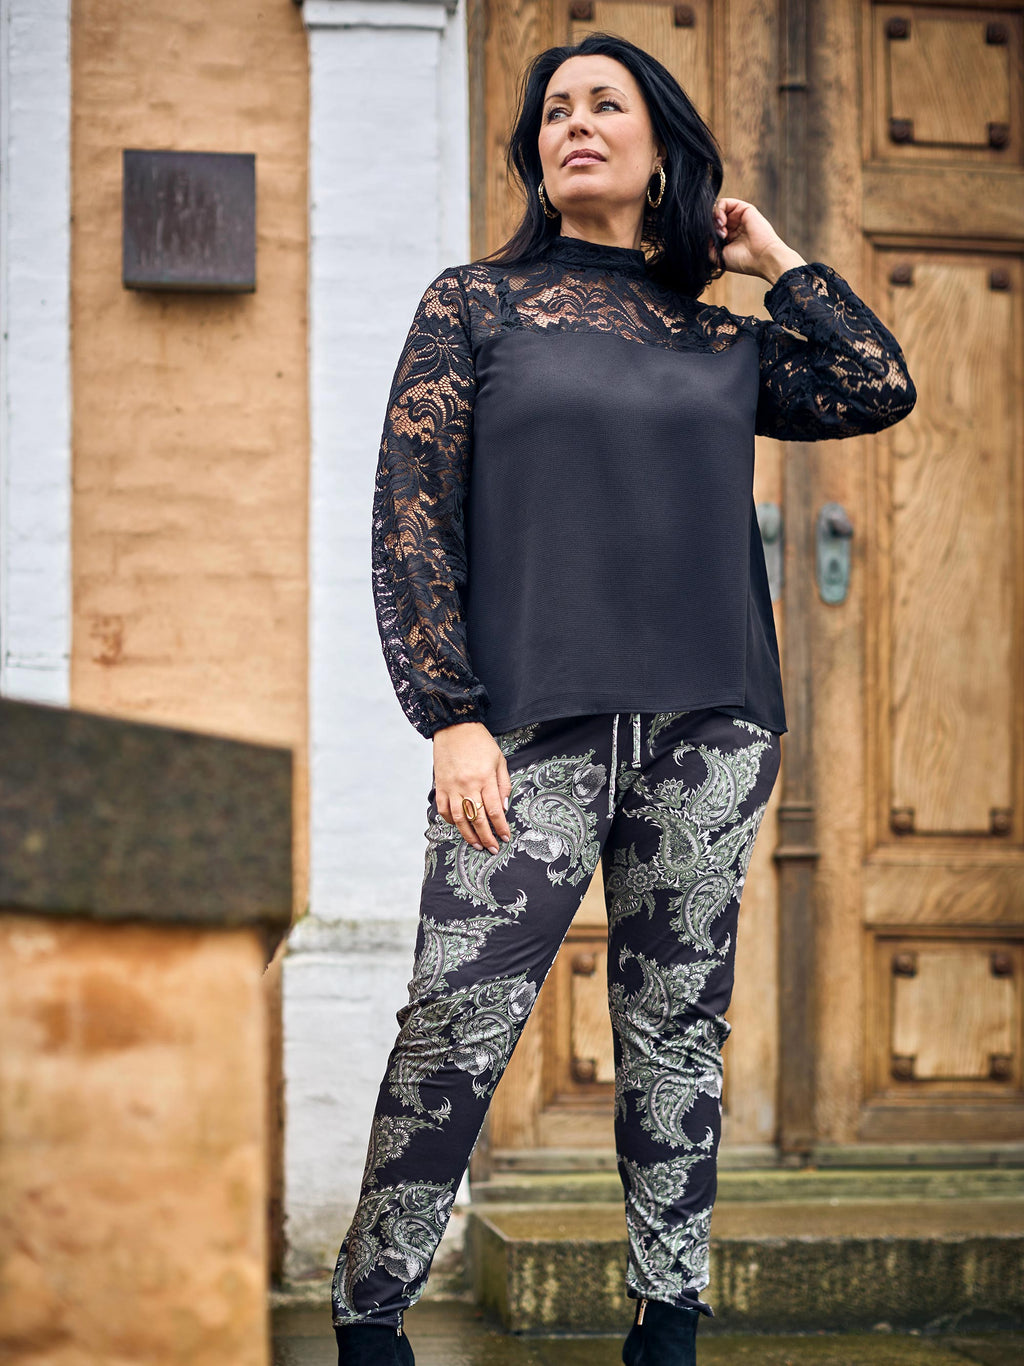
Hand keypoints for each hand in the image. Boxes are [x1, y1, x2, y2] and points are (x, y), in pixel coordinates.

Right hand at [431, 721, 511, 853]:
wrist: (454, 727)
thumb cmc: (480, 742)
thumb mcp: (499, 760)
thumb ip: (503, 784)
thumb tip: (503, 807)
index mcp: (484, 778)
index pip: (494, 810)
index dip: (500, 827)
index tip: (505, 837)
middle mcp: (468, 785)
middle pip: (477, 819)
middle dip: (487, 837)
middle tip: (493, 848)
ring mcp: (452, 787)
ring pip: (459, 818)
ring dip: (468, 835)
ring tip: (477, 845)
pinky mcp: (440, 786)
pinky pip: (444, 810)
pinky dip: (451, 821)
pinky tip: (459, 826)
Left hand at [711, 197, 805, 283]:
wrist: (762, 258)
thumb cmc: (743, 261)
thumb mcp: (718, 256)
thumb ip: (707, 244)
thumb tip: (700, 233)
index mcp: (726, 238)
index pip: (709, 229)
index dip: (705, 233)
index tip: (709, 242)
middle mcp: (732, 226)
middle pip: (711, 218)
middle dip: (709, 226)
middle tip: (717, 237)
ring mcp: (737, 217)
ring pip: (716, 210)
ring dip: (714, 219)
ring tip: (721, 230)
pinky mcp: (743, 208)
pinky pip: (723, 202)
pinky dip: (718, 211)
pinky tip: (722, 222)